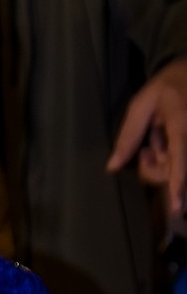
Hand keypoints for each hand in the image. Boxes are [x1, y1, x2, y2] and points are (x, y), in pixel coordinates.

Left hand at [107, 58, 186, 233]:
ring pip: (175, 168)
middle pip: (173, 169)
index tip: (177, 207)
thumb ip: (127, 137)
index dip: (178, 184)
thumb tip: (112, 167)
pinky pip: (179, 160)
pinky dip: (169, 155)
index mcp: (181, 123)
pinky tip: (165, 139)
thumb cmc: (166, 86)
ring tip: (158, 135)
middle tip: (146, 146)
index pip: (179, 158)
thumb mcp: (141, 105)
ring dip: (162, 158)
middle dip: (154, 166)